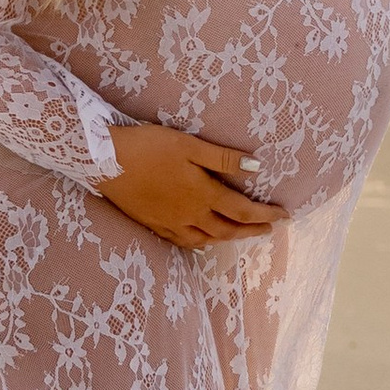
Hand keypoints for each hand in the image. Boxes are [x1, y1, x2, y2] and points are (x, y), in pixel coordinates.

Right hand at [100, 121, 283, 251]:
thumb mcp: (189, 146)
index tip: (284, 216)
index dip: (266, 215)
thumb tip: (256, 168)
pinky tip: (201, 242)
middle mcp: (189, 215)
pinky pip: (182, 242)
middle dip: (251, 231)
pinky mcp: (153, 224)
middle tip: (269, 230)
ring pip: (206, 240)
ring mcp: (170, 223)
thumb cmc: (150, 147)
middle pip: (228, 230)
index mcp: (202, 195)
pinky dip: (198, 244)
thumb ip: (222, 159)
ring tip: (240, 235)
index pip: (243, 211)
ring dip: (227, 239)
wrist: (105, 161)